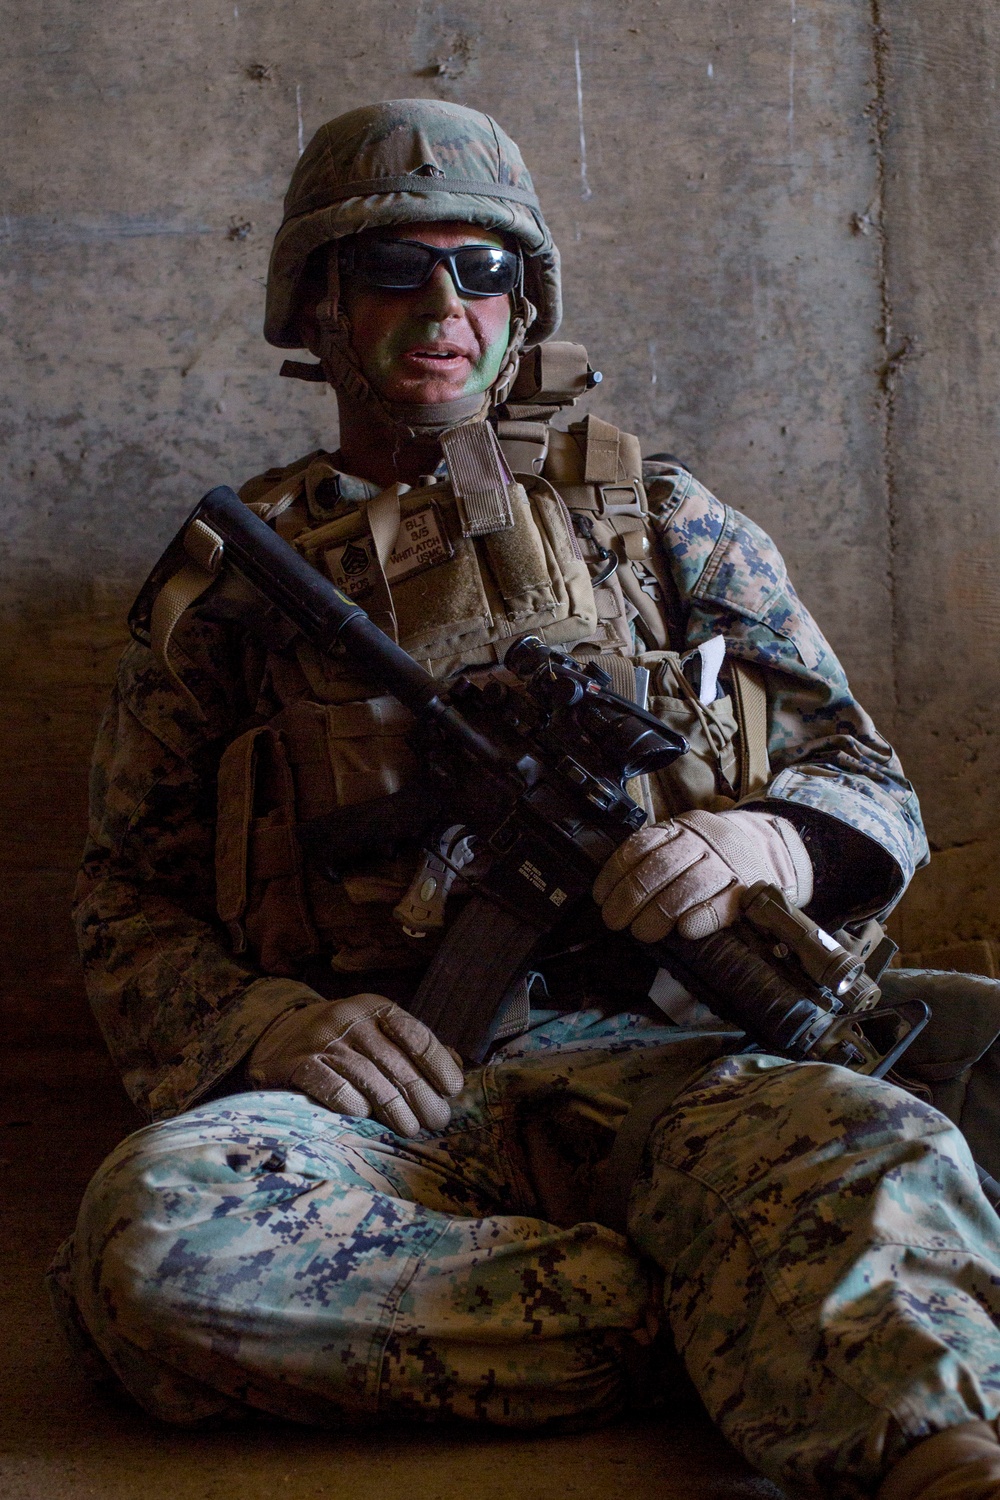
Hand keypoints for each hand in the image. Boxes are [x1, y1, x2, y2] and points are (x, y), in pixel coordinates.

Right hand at [247, 993, 463, 1136]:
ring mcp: (323, 1040)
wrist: (279, 1035)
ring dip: (393, 1108)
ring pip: (368, 1078)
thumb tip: (457, 1065)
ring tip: (411, 1129)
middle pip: (395, 1062)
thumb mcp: (378, 1032)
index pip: (415, 1035)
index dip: (438, 1064)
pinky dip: (350, 1103)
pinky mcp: (298, 1064)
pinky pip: (330, 1086)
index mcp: (376, 1008)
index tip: (453, 1090)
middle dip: (421, 1095)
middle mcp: (350, 1019)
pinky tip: (364, 1117)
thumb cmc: (343, 1040)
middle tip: (438, 1121)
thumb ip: (414, 1047)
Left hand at [593, 808, 812, 942]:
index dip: (616, 873)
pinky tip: (684, 931)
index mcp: (680, 828)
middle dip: (632, 896)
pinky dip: (700, 918)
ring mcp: (725, 865)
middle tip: (614, 920)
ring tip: (642, 932)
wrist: (765, 847)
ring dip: (660, 913)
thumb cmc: (709, 853)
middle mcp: (702, 843)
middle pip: (661, 867)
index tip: (601, 896)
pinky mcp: (745, 891)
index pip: (640, 846)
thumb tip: (611, 892)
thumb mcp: (681, 840)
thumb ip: (652, 857)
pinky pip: (721, 905)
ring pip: (688, 886)